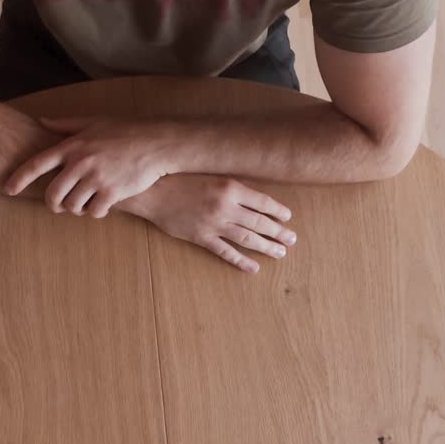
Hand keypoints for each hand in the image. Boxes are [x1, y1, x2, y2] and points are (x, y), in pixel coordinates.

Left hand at [4, 117, 177, 217]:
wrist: (156, 143)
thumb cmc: (124, 131)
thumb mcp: (93, 122)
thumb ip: (65, 125)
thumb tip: (41, 121)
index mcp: (73, 146)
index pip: (37, 164)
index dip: (19, 178)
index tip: (8, 189)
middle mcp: (81, 163)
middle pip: (53, 194)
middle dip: (53, 204)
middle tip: (59, 206)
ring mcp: (96, 179)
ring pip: (73, 206)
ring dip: (76, 210)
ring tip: (84, 205)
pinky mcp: (112, 193)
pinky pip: (94, 212)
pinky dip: (95, 213)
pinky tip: (102, 207)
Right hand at [121, 175, 295, 273]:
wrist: (153, 192)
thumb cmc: (180, 179)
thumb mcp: (210, 175)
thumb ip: (231, 187)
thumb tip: (253, 198)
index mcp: (230, 188)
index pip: (263, 202)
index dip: (278, 211)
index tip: (287, 218)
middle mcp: (225, 207)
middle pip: (259, 222)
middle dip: (278, 232)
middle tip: (291, 240)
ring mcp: (214, 224)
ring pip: (247, 238)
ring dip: (266, 247)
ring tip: (280, 253)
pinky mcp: (201, 238)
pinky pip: (226, 252)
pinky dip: (241, 261)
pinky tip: (253, 267)